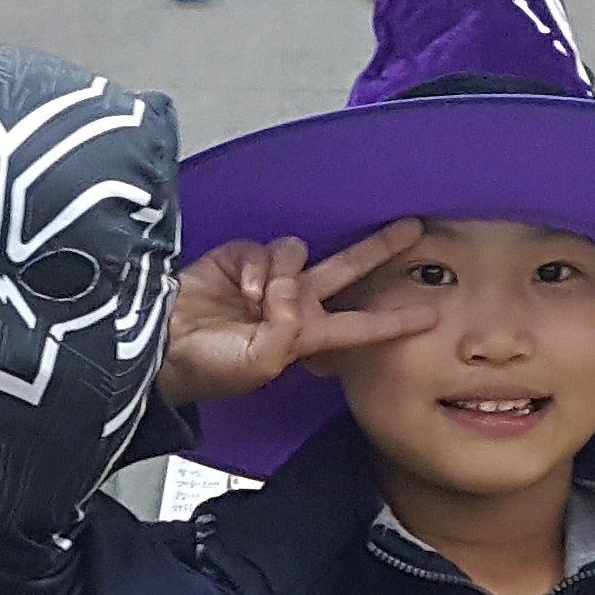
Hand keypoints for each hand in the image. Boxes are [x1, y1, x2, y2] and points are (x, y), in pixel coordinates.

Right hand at [159, 224, 433, 406]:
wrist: (162, 344)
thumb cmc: (209, 366)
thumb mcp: (259, 361)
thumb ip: (287, 328)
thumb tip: (289, 290)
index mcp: (307, 336)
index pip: (361, 326)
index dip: (396, 320)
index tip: (432, 314)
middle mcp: (295, 304)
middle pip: (348, 270)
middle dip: (380, 247)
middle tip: (413, 228)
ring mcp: (270, 280)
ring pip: (300, 253)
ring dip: (281, 272)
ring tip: (255, 300)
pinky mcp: (243, 259)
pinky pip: (266, 248)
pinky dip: (254, 266)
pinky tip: (238, 287)